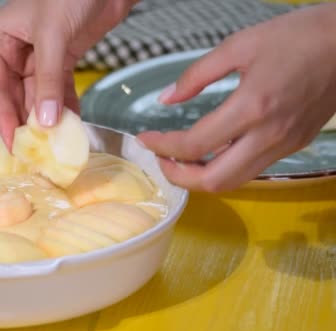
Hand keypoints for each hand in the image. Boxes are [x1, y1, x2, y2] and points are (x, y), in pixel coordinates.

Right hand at [0, 0, 135, 149]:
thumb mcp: (53, 37)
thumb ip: (48, 81)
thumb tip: (45, 123)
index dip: (3, 118)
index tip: (13, 145)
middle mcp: (12, 51)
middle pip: (14, 96)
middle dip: (26, 122)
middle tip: (36, 151)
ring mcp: (36, 57)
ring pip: (37, 97)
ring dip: (47, 118)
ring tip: (55, 143)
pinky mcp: (60, 59)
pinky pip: (57, 91)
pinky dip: (65, 107)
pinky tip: (71, 125)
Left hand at [137, 3, 335, 191]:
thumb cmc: (297, 36)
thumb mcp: (239, 45)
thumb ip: (196, 75)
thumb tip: (165, 99)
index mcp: (252, 107)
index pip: (195, 145)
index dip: (162, 147)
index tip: (144, 140)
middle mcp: (269, 135)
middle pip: (214, 181)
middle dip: (178, 177)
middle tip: (160, 160)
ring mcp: (285, 145)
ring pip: (235, 182)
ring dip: (201, 178)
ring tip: (180, 160)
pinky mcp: (295, 146)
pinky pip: (252, 170)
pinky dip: (225, 169)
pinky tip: (211, 151)